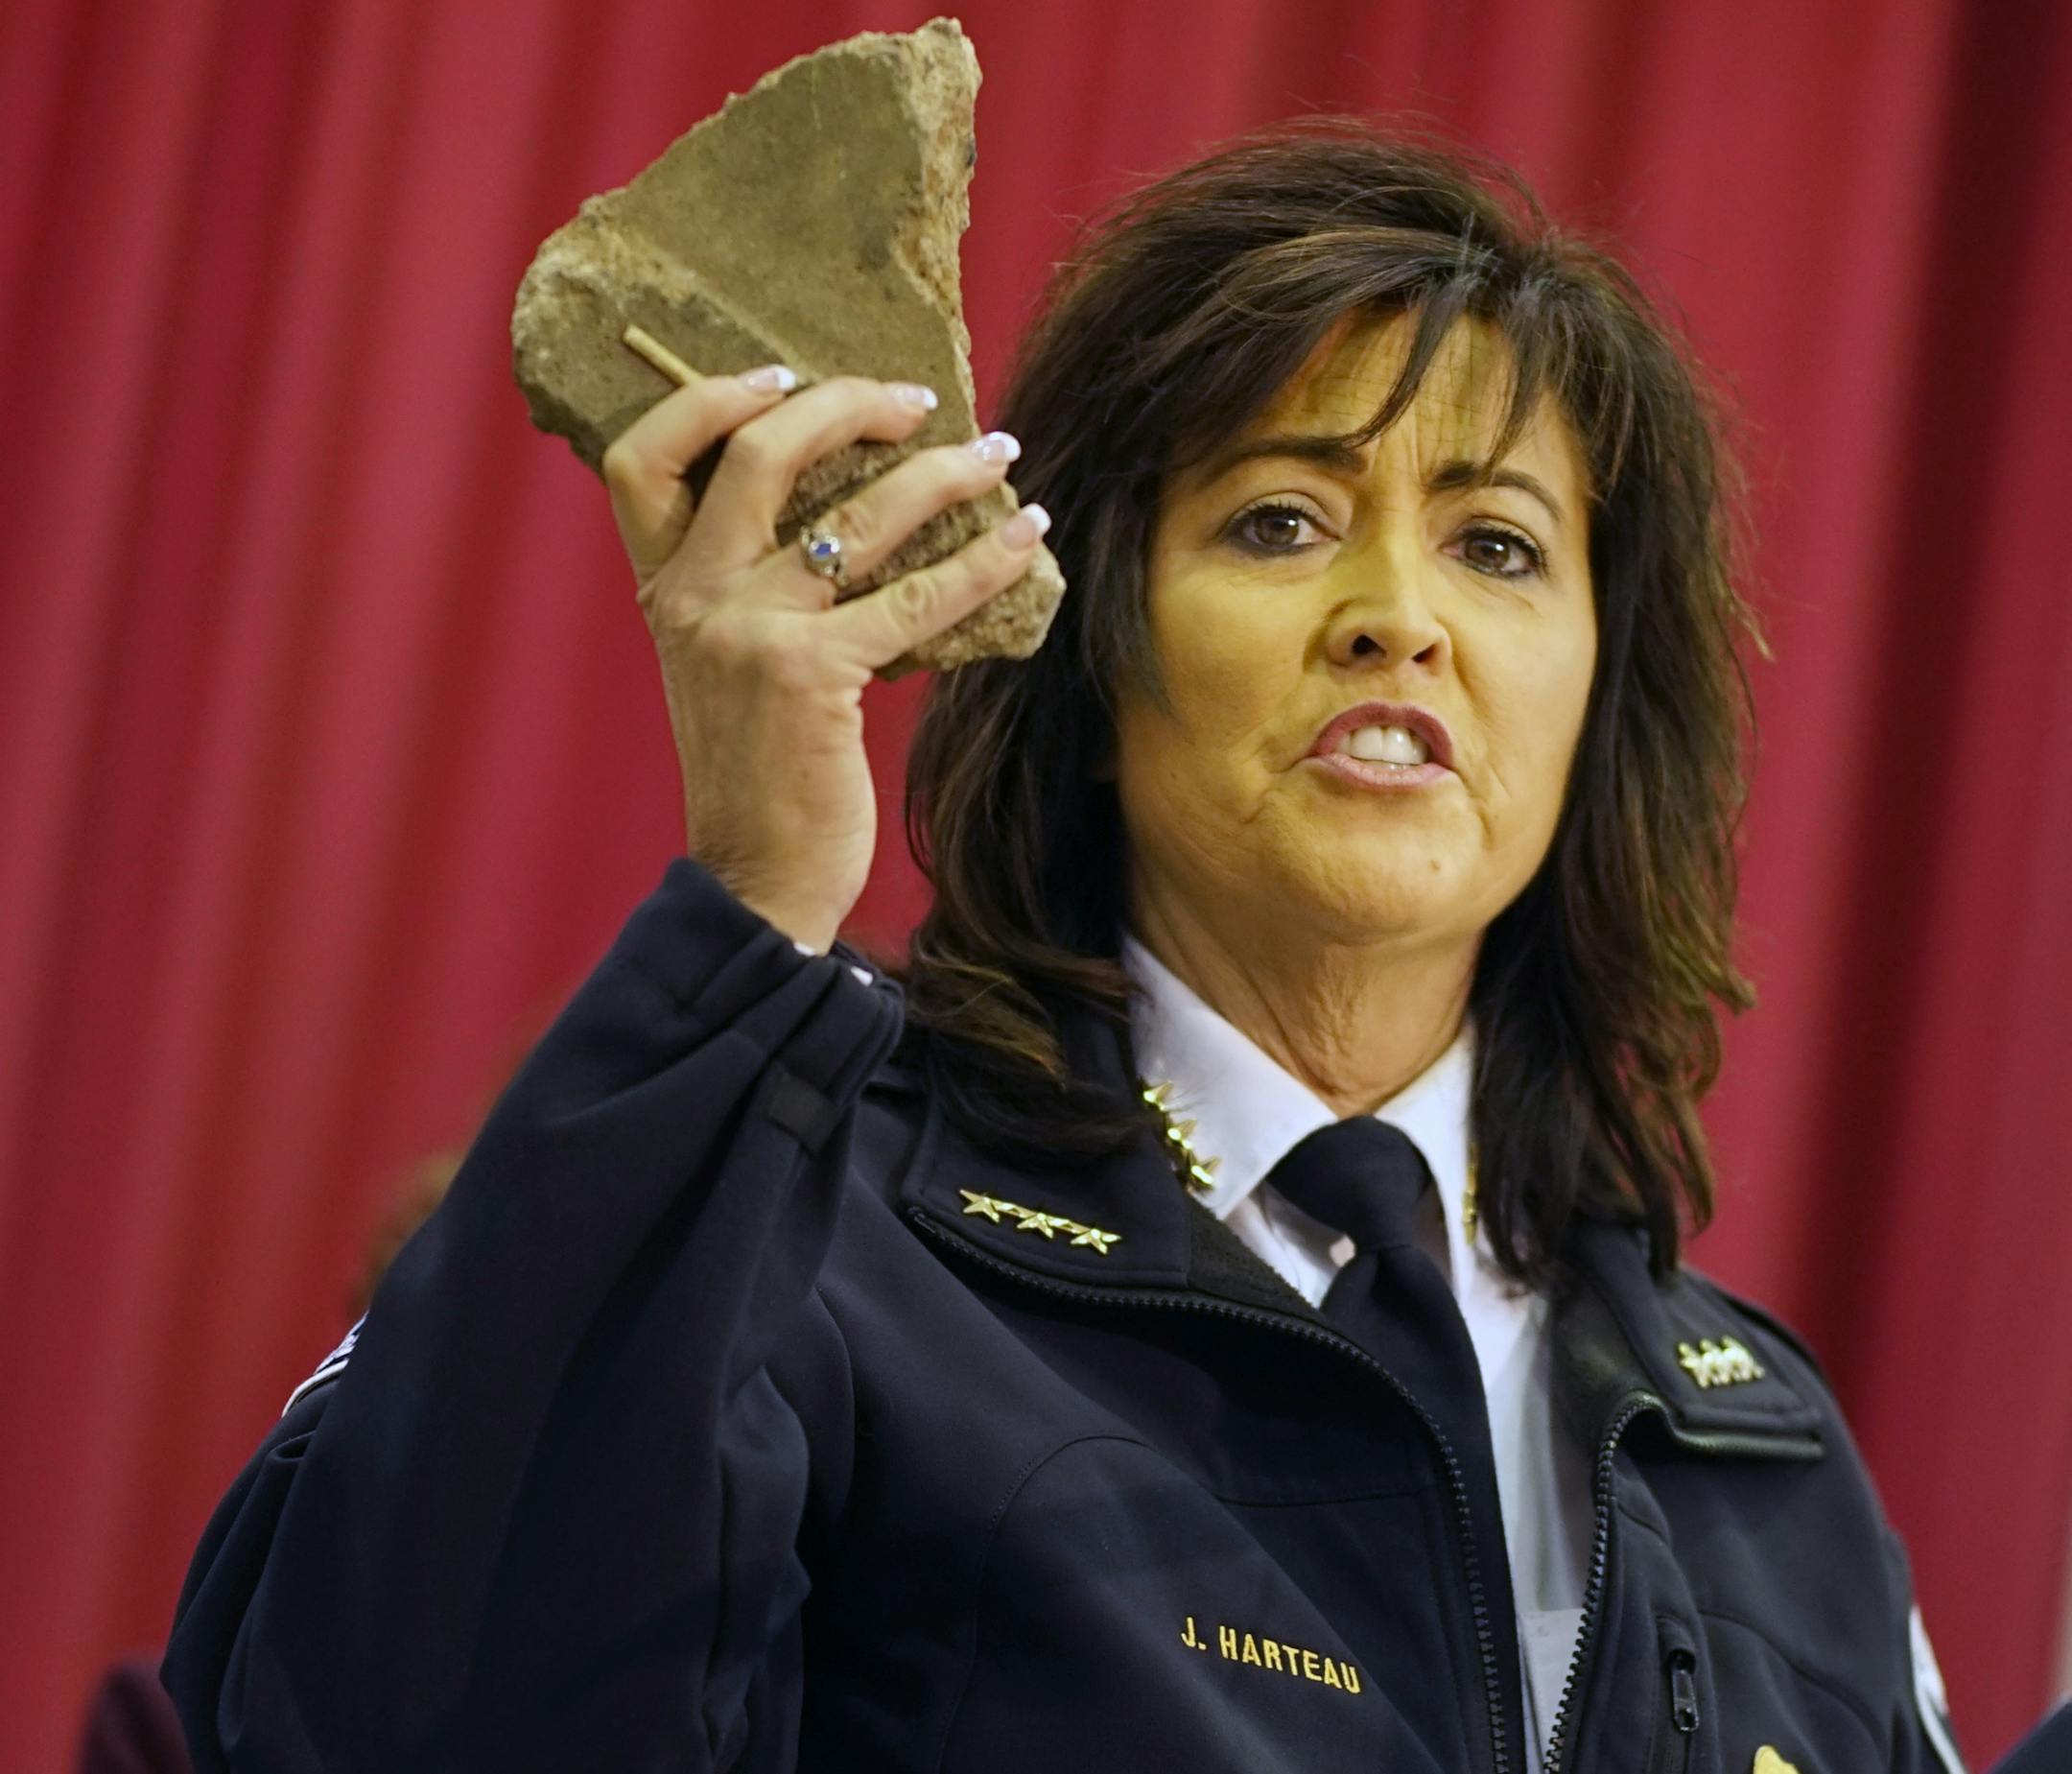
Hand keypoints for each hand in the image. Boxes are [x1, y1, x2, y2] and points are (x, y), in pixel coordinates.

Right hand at [601, 369, 1046, 953]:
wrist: (755, 878)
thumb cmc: (758, 771)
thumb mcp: (725, 666)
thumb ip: (749, 591)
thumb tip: (845, 508)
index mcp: (663, 590)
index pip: (644, 460)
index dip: (709, 400)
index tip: (783, 376)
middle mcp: (693, 598)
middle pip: (759, 451)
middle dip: (848, 405)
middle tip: (917, 400)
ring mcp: (749, 632)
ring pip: (854, 513)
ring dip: (941, 471)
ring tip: (995, 454)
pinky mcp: (813, 675)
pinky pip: (915, 595)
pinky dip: (981, 560)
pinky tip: (1023, 539)